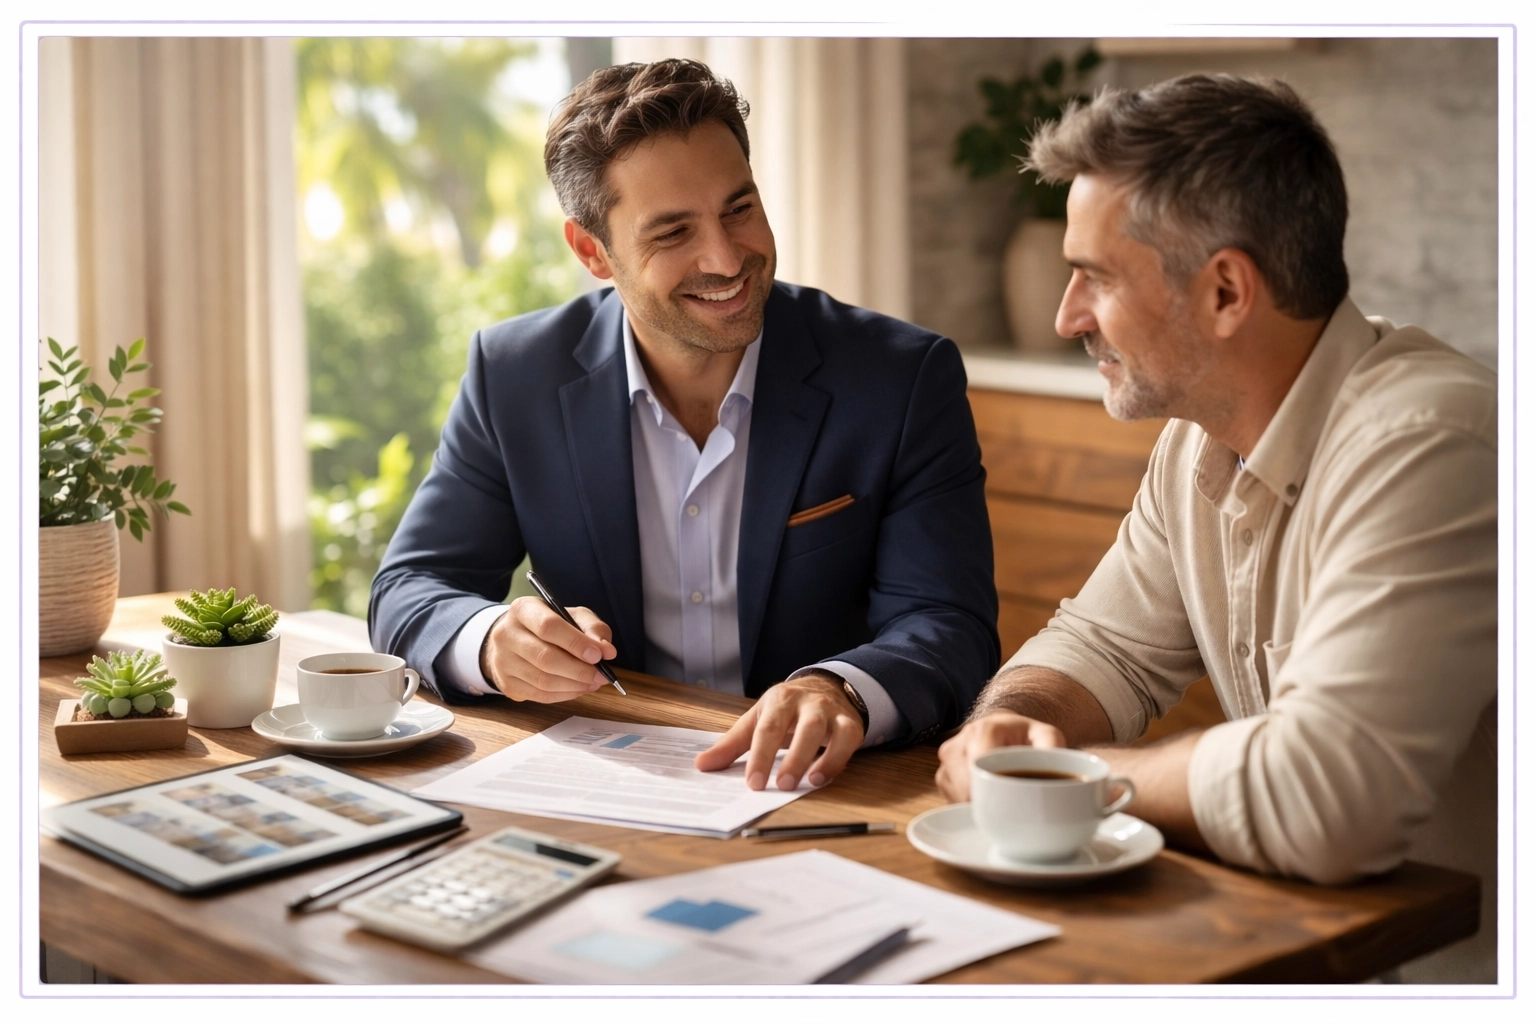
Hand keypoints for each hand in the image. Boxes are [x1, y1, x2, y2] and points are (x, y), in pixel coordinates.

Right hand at [480, 596, 617, 702]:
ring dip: (575, 685)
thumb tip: (607, 651)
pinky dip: (565, 695)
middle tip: (602, 675)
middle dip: (579, 670)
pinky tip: (578, 688)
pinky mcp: (507, 684)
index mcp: (523, 609)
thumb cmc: (550, 626)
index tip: (598, 655)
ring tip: (594, 682)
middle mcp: (506, 634)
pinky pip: (540, 695)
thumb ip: (593, 629)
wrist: (516, 639)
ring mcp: (503, 662)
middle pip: (545, 657)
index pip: (548, 626)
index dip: (575, 643)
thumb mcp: (573, 616)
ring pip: (543, 681)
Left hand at [693, 673, 864, 789]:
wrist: (826, 687)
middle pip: (802, 727)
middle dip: (793, 757)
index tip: (753, 783)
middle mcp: (806, 703)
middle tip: (780, 785)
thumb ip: (731, 745)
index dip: (760, 756)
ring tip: (808, 782)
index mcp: (778, 700)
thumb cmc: (786, 710)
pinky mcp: (849, 724)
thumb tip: (702, 765)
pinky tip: (823, 778)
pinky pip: (847, 740)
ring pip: (828, 731)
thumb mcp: (757, 720)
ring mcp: (830, 712)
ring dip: (820, 759)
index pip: (767, 728)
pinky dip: (838, 759)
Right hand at [934, 709, 1066, 802]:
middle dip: (989, 804)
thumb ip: (1052, 749)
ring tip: (1001, 799)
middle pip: (968, 790)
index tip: (1013, 806)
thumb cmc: (1023, 734)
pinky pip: (954, 801)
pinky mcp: (942, 776)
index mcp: (983, 732)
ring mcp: (946, 762)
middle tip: (1012, 808)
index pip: (981, 772)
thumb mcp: (1045, 735)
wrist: (1001, 726)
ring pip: (959, 799)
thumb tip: (1061, 771)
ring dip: (980, 805)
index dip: (996, 794)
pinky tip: (988, 797)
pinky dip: (972, 805)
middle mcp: (958, 745)